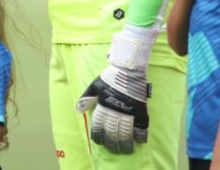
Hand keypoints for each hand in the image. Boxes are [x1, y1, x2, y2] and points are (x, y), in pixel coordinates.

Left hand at [76, 22, 159, 153]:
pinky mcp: (140, 110)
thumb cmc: (110, 76)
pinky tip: (140, 141)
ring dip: (126, 143)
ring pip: (126, 133)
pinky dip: (141, 135)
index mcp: (103, 106)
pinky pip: (141, 126)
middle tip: (114, 149)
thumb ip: (86, 98)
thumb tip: (78, 109)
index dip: (98, 136)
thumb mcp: (94, 85)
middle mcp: (115, 111)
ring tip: (126, 149)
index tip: (99, 142)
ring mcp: (128, 111)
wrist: (128, 69)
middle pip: (112, 133)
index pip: (99, 126)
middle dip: (113, 143)